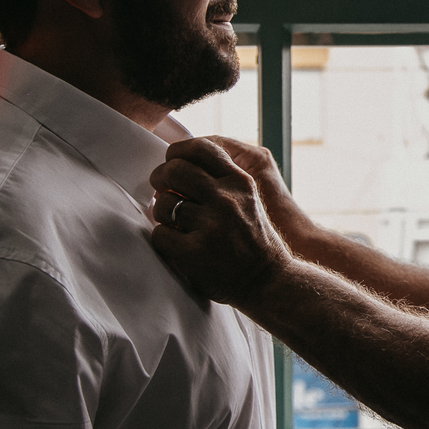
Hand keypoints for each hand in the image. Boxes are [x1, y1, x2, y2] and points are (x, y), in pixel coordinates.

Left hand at [150, 138, 292, 304]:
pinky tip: (175, 242)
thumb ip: (221, 178)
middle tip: (160, 188)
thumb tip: (178, 162)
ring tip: (172, 221)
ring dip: (161, 212)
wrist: (268, 280)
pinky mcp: (195, 252)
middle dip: (160, 178)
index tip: (172, 161)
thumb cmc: (253, 238)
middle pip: (174, 171)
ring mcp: (211, 226)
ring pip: (163, 204)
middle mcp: (226, 200)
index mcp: (239, 182)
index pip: (201, 148)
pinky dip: (163, 238)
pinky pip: (160, 234)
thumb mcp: (247, 198)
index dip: (177, 152)